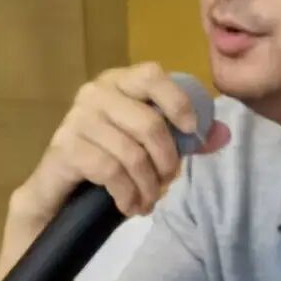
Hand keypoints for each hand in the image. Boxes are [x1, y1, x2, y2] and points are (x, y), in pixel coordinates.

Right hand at [10, 63, 229, 226]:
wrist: (58, 191)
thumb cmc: (108, 159)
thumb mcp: (147, 145)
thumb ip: (183, 136)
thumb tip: (222, 134)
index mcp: (119, 82)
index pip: (152, 75)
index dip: (178, 102)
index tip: (193, 132)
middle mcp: (95, 92)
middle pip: (149, 123)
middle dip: (166, 160)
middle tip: (168, 182)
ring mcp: (77, 118)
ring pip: (131, 153)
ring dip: (148, 186)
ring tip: (149, 202)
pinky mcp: (65, 146)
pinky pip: (110, 171)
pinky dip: (127, 195)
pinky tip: (130, 206)